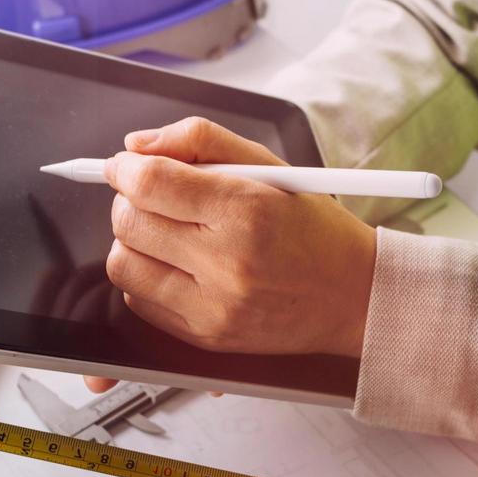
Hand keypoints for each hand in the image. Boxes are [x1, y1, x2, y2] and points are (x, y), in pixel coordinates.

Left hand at [96, 117, 376, 359]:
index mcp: (247, 210)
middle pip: (129, 222)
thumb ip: (200, 140)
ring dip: (133, 241)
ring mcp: (215, 305)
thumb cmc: (313, 229)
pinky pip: (138, 301)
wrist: (354, 296)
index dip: (125, 168)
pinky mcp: (205, 336)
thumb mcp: (270, 166)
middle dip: (129, 200)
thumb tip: (136, 146)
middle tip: (151, 196)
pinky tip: (178, 265)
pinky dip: (146, 277)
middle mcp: (228, 262)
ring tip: (165, 231)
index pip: (150, 183)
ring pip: (123, 264)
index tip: (126, 165)